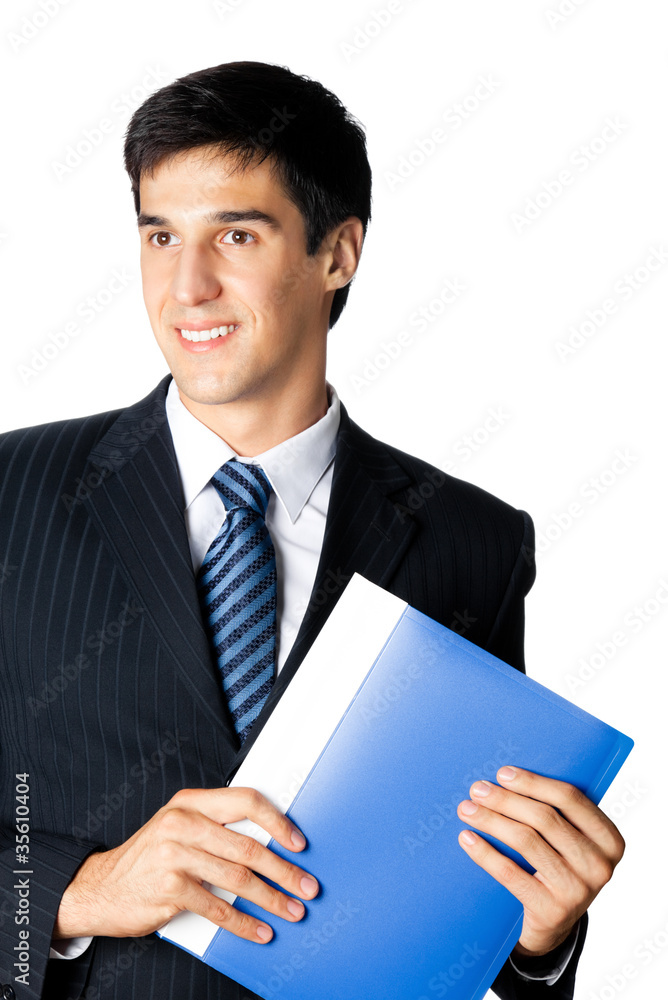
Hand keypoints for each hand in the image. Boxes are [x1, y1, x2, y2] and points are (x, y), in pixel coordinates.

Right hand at [53, 786, 318, 943]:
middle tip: (306, 886)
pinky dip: (243, 923)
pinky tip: (259, 930)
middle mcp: (183, 823)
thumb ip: (216, 828)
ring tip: (290, 910)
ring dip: (271, 899)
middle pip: (248, 847)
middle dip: (284, 870)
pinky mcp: (169, 888)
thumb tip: (271, 841)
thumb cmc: (148, 858)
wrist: (99, 888)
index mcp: (191, 802)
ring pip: (238, 879)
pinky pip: (217, 908)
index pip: (246, 801)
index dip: (278, 822)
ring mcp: (174, 855)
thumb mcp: (178, 828)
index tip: (299, 843)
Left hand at [457, 766, 624, 956]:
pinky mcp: (552, 911)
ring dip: (490, 820)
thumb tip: (507, 776)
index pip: (570, 799)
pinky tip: (467, 839)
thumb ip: (556, 812)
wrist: (554, 925)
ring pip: (526, 841)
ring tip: (467, 810)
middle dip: (505, 799)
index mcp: (609, 839)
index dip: (533, 783)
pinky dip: (485, 853)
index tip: (502, 774)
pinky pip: (510, 873)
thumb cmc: (558, 867)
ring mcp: (577, 890)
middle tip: (477, 790)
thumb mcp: (570, 841)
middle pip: (544, 818)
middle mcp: (599, 865)